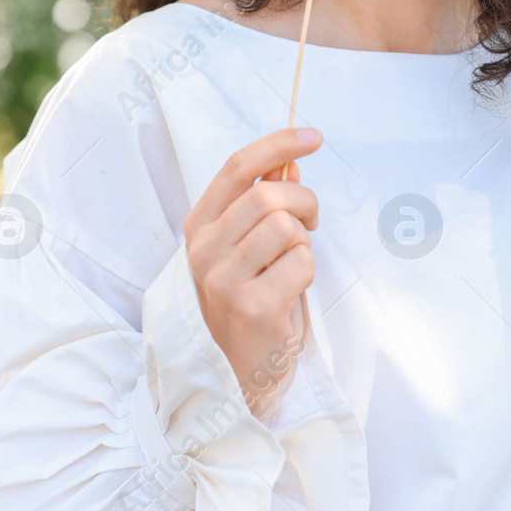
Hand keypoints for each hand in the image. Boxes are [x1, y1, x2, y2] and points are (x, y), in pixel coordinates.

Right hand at [182, 127, 322, 420]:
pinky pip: (301, 262)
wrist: (233, 374)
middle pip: (267, 194)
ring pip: (286, 227)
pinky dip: (308, 271)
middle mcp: (203, 250)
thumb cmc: (243, 305)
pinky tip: (292, 290)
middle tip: (310, 223)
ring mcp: (223, 279)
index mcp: (198, 227)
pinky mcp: (251, 306)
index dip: (277, 144)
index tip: (312, 136)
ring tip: (294, 262)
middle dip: (304, 202)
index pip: (236, 168)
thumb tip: (289, 164)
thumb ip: (262, 206)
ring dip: (304, 241)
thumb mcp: (244, 250)